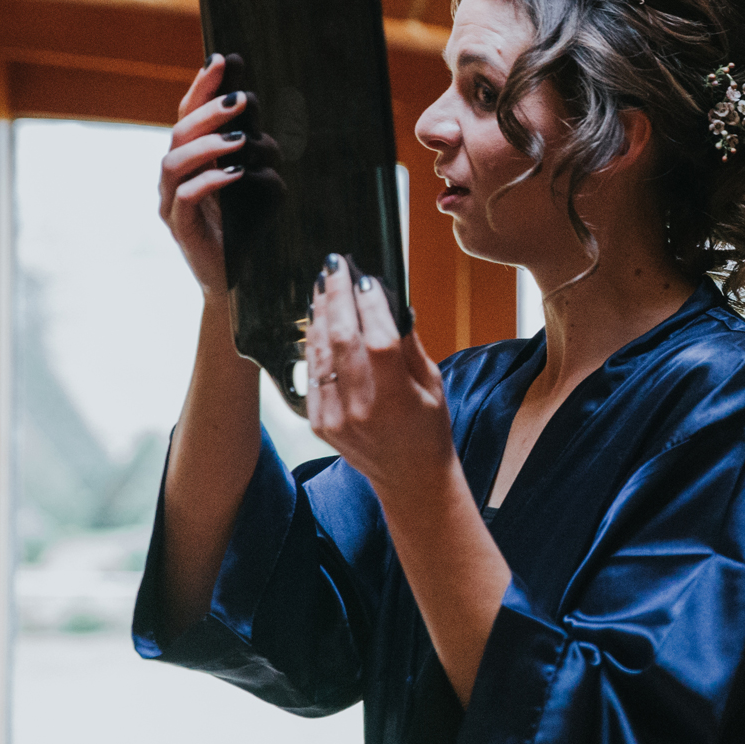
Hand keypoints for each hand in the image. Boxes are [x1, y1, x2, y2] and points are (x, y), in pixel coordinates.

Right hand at [159, 54, 265, 299]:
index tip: (222, 60)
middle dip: (208, 111)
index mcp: (191, 158)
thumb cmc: (244, 226)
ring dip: (208, 145)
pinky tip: (235, 174)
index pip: (189, 114)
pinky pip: (185, 197)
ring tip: (240, 140)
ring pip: (174, 162)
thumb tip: (258, 133)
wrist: (234, 276)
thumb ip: (258, 155)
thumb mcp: (260, 183)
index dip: (202, 86)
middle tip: (241, 99)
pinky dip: (209, 181)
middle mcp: (175, 175)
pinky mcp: (179, 227)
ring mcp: (171, 201)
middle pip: (179, 132)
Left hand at [305, 254, 452, 491]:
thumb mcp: (432, 383)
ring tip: (323, 286)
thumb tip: (388, 303)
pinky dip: (314, 343)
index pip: (377, 340)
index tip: (366, 277)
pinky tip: (319, 321)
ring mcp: (335, 417)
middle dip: (337, 296)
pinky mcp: (319, 422)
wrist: (410, 477)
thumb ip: (407, 344)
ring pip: (320, 352)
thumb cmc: (428, 429)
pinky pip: (312, 373)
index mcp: (396, 399)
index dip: (369, 304)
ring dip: (320, 313)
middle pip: (341, 339)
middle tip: (335, 266)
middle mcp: (360, 409)